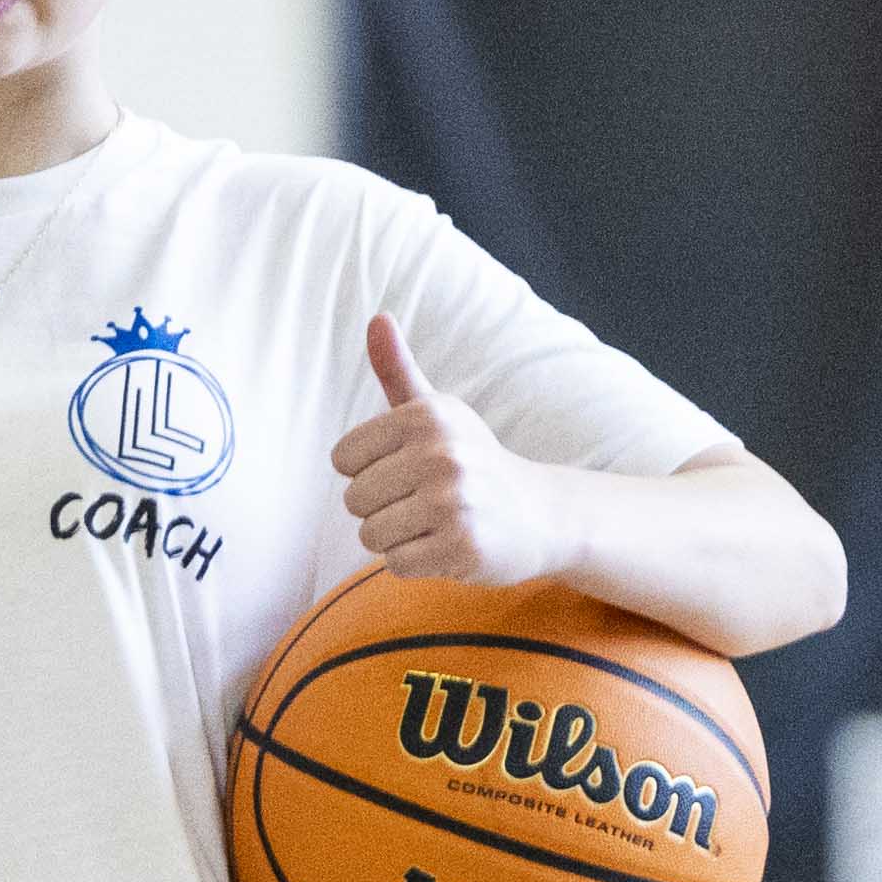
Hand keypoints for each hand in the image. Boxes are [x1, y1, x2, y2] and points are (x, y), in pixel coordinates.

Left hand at [333, 315, 566, 585]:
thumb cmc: (471, 461)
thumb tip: (376, 317)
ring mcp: (454, 501)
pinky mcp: (463, 545)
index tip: (405, 472)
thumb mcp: (436, 412)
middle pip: (355, 500)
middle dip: (381, 510)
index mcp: (426, 417)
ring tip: (434, 524)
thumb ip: (398, 371)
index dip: (366, 473)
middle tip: (423, 504)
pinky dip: (415, 562)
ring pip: (372, 535)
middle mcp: (441, 453)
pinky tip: (446, 546)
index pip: (343, 460)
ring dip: (396, 539)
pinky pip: (397, 564)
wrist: (538, 513)